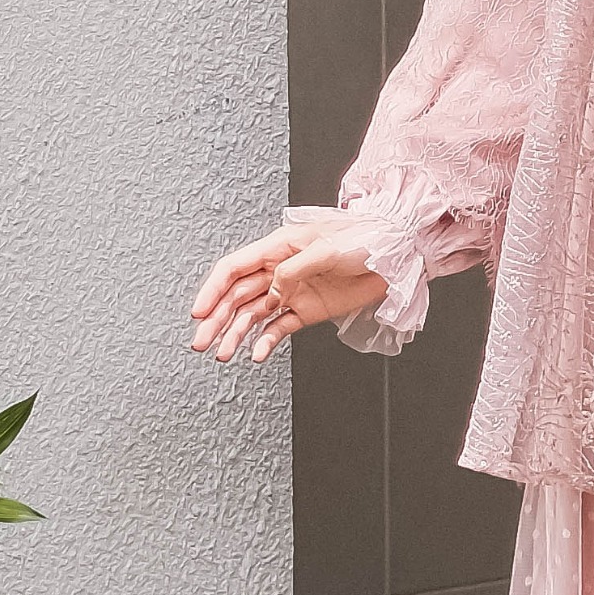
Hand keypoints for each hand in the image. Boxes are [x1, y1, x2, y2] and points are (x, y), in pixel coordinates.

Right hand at [190, 222, 386, 364]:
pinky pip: (279, 328)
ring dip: (235, 335)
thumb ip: (294, 270)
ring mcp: (291, 292)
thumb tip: (272, 290)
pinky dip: (267, 342)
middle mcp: (278, 270)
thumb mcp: (326, 248)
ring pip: (253, 315)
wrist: (396, 256)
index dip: (212, 290)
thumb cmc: (364, 238)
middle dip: (216, 320)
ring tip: (222, 356)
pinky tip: (257, 355)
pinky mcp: (306, 311)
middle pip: (236, 296)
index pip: (233, 268)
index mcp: (277, 247)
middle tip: (200, 343)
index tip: (198, 314)